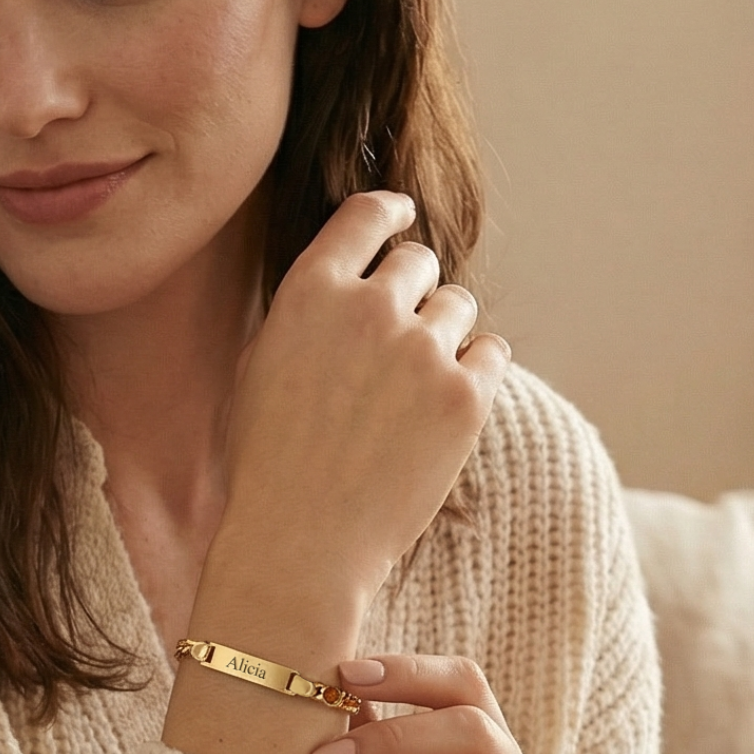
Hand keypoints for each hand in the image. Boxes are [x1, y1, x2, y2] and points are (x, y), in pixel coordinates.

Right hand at [213, 191, 509, 608]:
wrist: (301, 543)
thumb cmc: (270, 464)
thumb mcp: (262, 366)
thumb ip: (309, 313)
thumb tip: (354, 280)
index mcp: (309, 292)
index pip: (365, 215)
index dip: (390, 210)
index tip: (404, 213)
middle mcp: (368, 308)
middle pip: (419, 260)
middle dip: (414, 288)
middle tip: (401, 335)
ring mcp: (422, 351)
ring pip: (458, 305)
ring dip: (444, 331)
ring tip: (414, 386)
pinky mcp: (466, 397)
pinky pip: (491, 352)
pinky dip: (475, 371)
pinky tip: (446, 404)